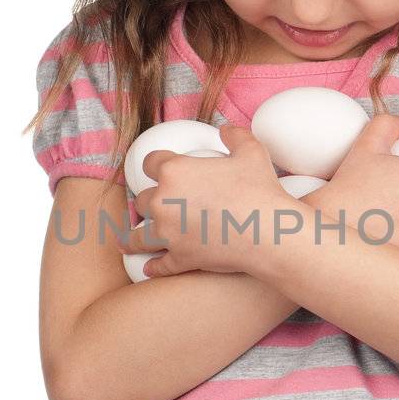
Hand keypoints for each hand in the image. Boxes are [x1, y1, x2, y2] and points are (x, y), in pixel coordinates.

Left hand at [119, 125, 295, 277]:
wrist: (269, 232)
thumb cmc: (260, 190)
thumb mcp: (251, 152)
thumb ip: (235, 136)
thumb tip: (226, 130)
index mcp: (173, 171)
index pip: (149, 163)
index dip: (154, 166)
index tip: (157, 172)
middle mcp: (162, 201)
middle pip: (142, 200)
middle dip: (148, 202)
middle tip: (158, 206)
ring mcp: (168, 233)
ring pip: (138, 236)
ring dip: (133, 238)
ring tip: (129, 242)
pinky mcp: (179, 258)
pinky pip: (158, 265)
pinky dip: (154, 267)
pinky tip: (150, 268)